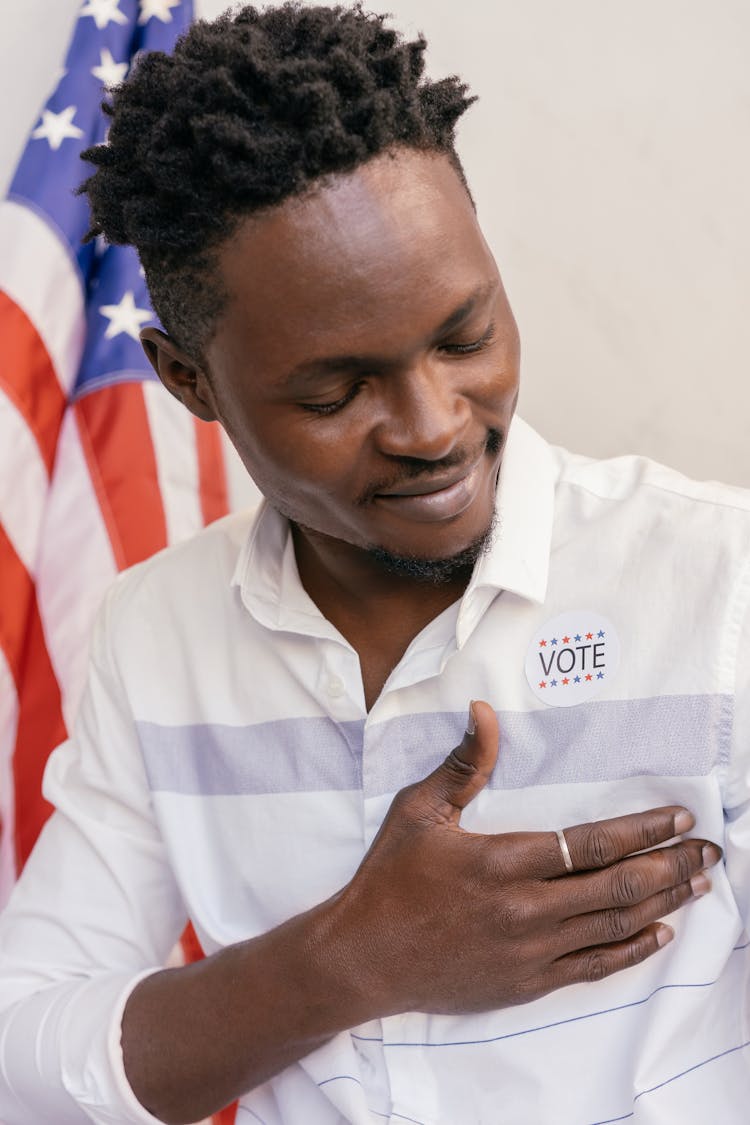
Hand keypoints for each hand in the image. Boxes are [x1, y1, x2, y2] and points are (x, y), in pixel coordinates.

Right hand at [338, 700, 719, 1015]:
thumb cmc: (389, 878)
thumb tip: (484, 711)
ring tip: (696, 882)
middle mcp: (525, 911)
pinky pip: (594, 967)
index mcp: (503, 861)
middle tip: (708, 850)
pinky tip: (659, 933)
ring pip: (614, 926)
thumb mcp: (419, 810)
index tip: (678, 817)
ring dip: (662, 903)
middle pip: (618, 887)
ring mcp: (530, 953)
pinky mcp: (528, 984)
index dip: (642, 829)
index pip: (592, 843)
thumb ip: (464, 763)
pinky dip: (633, 950)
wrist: (363, 957)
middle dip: (670, 864)